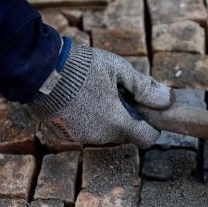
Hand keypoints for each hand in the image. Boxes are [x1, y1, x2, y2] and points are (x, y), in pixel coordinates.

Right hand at [29, 45, 171, 147]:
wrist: (40, 70)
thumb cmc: (82, 67)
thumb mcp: (119, 70)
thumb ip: (144, 87)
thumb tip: (167, 100)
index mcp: (117, 123)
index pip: (147, 138)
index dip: (151, 126)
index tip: (146, 112)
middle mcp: (100, 137)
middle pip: (124, 133)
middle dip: (125, 117)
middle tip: (116, 93)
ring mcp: (80, 137)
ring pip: (103, 132)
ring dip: (104, 118)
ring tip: (93, 92)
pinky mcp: (62, 135)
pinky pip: (83, 130)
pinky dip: (84, 119)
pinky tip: (77, 99)